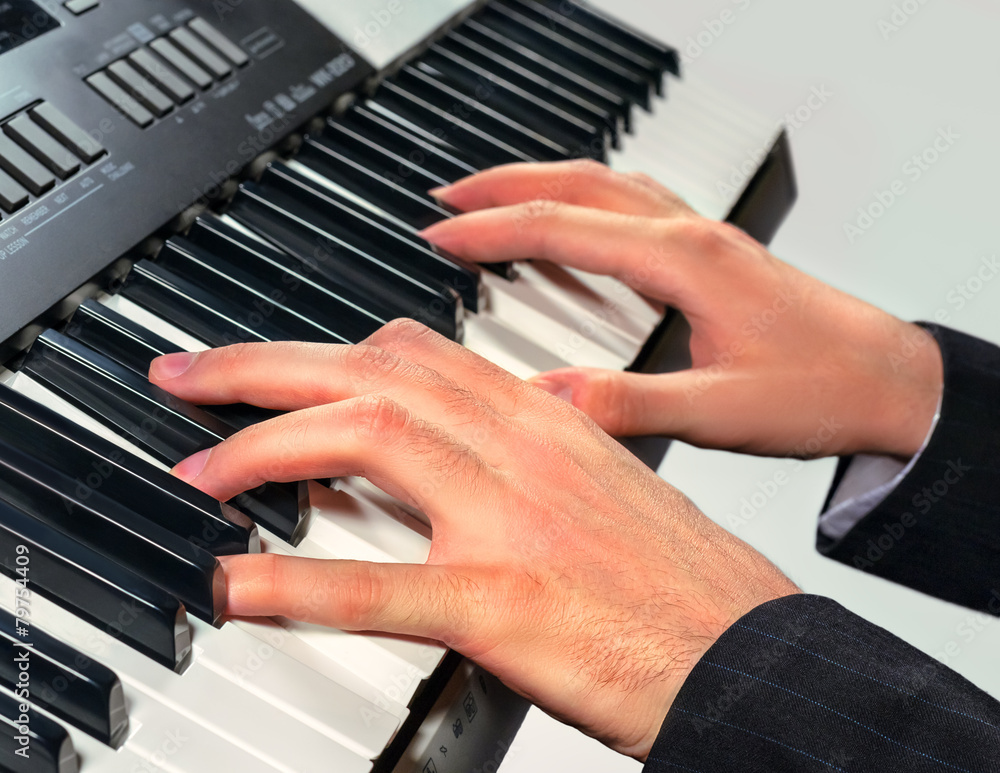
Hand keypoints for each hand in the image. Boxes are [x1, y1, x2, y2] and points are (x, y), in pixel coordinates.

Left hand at [150, 321, 797, 759]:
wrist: (748, 650)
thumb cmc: (682, 578)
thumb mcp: (601, 484)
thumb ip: (523, 454)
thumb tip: (453, 450)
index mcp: (547, 421)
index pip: (419, 353)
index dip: (333, 350)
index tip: (281, 361)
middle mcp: (524, 449)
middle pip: (374, 373)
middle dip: (266, 366)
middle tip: (193, 375)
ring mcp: (512, 521)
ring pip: (368, 439)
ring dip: (265, 447)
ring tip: (202, 466)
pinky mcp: (505, 602)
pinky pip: (380, 584)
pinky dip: (296, 580)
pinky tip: (239, 583)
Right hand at [421, 161, 942, 459]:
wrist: (892, 380)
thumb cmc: (824, 388)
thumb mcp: (720, 411)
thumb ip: (629, 404)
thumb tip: (548, 403)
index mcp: (684, 261)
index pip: (563, 228)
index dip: (491, 231)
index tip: (439, 237)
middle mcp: (691, 235)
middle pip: (578, 184)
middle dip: (503, 187)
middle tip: (446, 201)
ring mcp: (703, 238)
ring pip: (606, 184)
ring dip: (542, 184)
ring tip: (493, 200)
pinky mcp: (713, 253)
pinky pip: (634, 203)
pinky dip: (586, 200)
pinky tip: (577, 221)